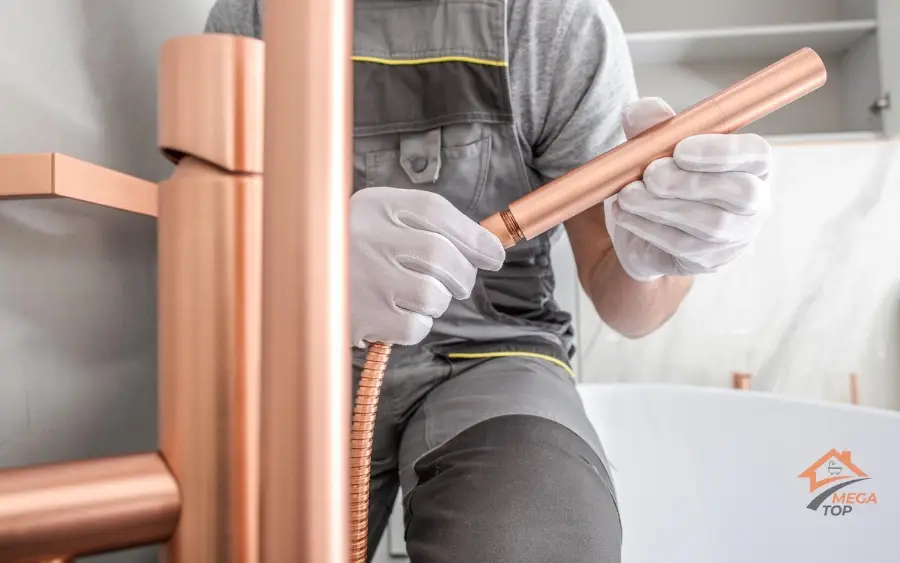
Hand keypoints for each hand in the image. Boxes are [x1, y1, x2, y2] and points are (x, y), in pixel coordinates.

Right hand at [350, 186, 505, 346]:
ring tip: (416, 297)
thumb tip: (489, 248)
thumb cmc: (353, 251)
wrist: (295, 279)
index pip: (435, 211)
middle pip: (440, 255)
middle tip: (459, 283)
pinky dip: (417, 325)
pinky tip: (397, 315)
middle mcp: (365, 237)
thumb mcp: (381, 221)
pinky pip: (415, 327)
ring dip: (438, 302)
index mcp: (374, 206)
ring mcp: (361, 279)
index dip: (473, 235)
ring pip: (432, 295)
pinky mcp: (359, 317)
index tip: (494, 254)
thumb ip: (428, 226)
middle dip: (463, 274)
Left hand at [604, 97, 771, 280]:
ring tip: (628, 195)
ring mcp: (736, 237)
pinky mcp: (710, 262)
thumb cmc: (661, 178)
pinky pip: (684, 247)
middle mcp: (754, 202)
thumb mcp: (654, 146)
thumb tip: (638, 111)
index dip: (722, 152)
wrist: (642, 228)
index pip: (757, 155)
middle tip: (650, 175)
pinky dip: (649, 228)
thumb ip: (651, 125)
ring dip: (662, 207)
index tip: (680, 149)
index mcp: (750, 164)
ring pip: (710, 225)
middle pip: (742, 194)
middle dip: (690, 183)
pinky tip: (626, 214)